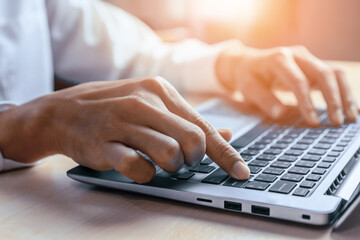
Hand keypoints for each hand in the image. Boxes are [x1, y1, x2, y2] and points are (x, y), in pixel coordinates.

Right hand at [0, 77, 248, 182]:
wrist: (61, 111)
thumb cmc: (113, 108)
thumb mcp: (151, 103)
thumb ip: (187, 119)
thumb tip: (226, 134)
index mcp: (160, 90)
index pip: (204, 126)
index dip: (226, 153)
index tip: (242, 172)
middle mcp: (144, 102)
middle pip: (193, 140)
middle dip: (193, 159)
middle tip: (182, 161)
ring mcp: (122, 122)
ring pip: (169, 153)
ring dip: (170, 166)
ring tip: (159, 162)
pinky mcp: (103, 144)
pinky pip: (138, 167)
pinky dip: (145, 174)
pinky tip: (138, 166)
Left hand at [216, 41, 357, 125]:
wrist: (249, 63)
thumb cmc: (248, 76)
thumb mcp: (248, 88)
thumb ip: (263, 99)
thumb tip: (280, 114)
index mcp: (279, 59)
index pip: (298, 81)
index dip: (307, 102)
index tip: (313, 122)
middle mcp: (297, 55)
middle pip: (323, 73)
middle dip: (333, 99)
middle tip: (337, 122)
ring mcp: (308, 59)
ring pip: (334, 73)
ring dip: (345, 95)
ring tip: (350, 117)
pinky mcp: (314, 65)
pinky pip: (335, 76)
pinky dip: (344, 91)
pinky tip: (351, 108)